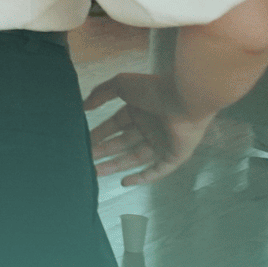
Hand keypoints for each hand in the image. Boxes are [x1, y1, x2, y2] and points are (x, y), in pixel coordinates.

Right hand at [84, 72, 213, 185]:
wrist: (185, 99)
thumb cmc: (154, 89)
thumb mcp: (121, 84)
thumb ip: (100, 93)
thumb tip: (84, 106)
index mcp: (138, 111)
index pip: (114, 125)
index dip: (99, 134)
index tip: (82, 142)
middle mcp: (149, 128)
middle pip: (121, 144)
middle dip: (103, 152)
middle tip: (84, 160)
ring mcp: (162, 143)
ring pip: (135, 159)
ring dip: (115, 165)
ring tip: (95, 172)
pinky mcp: (174, 156)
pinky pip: (157, 171)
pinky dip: (141, 178)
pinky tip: (124, 182)